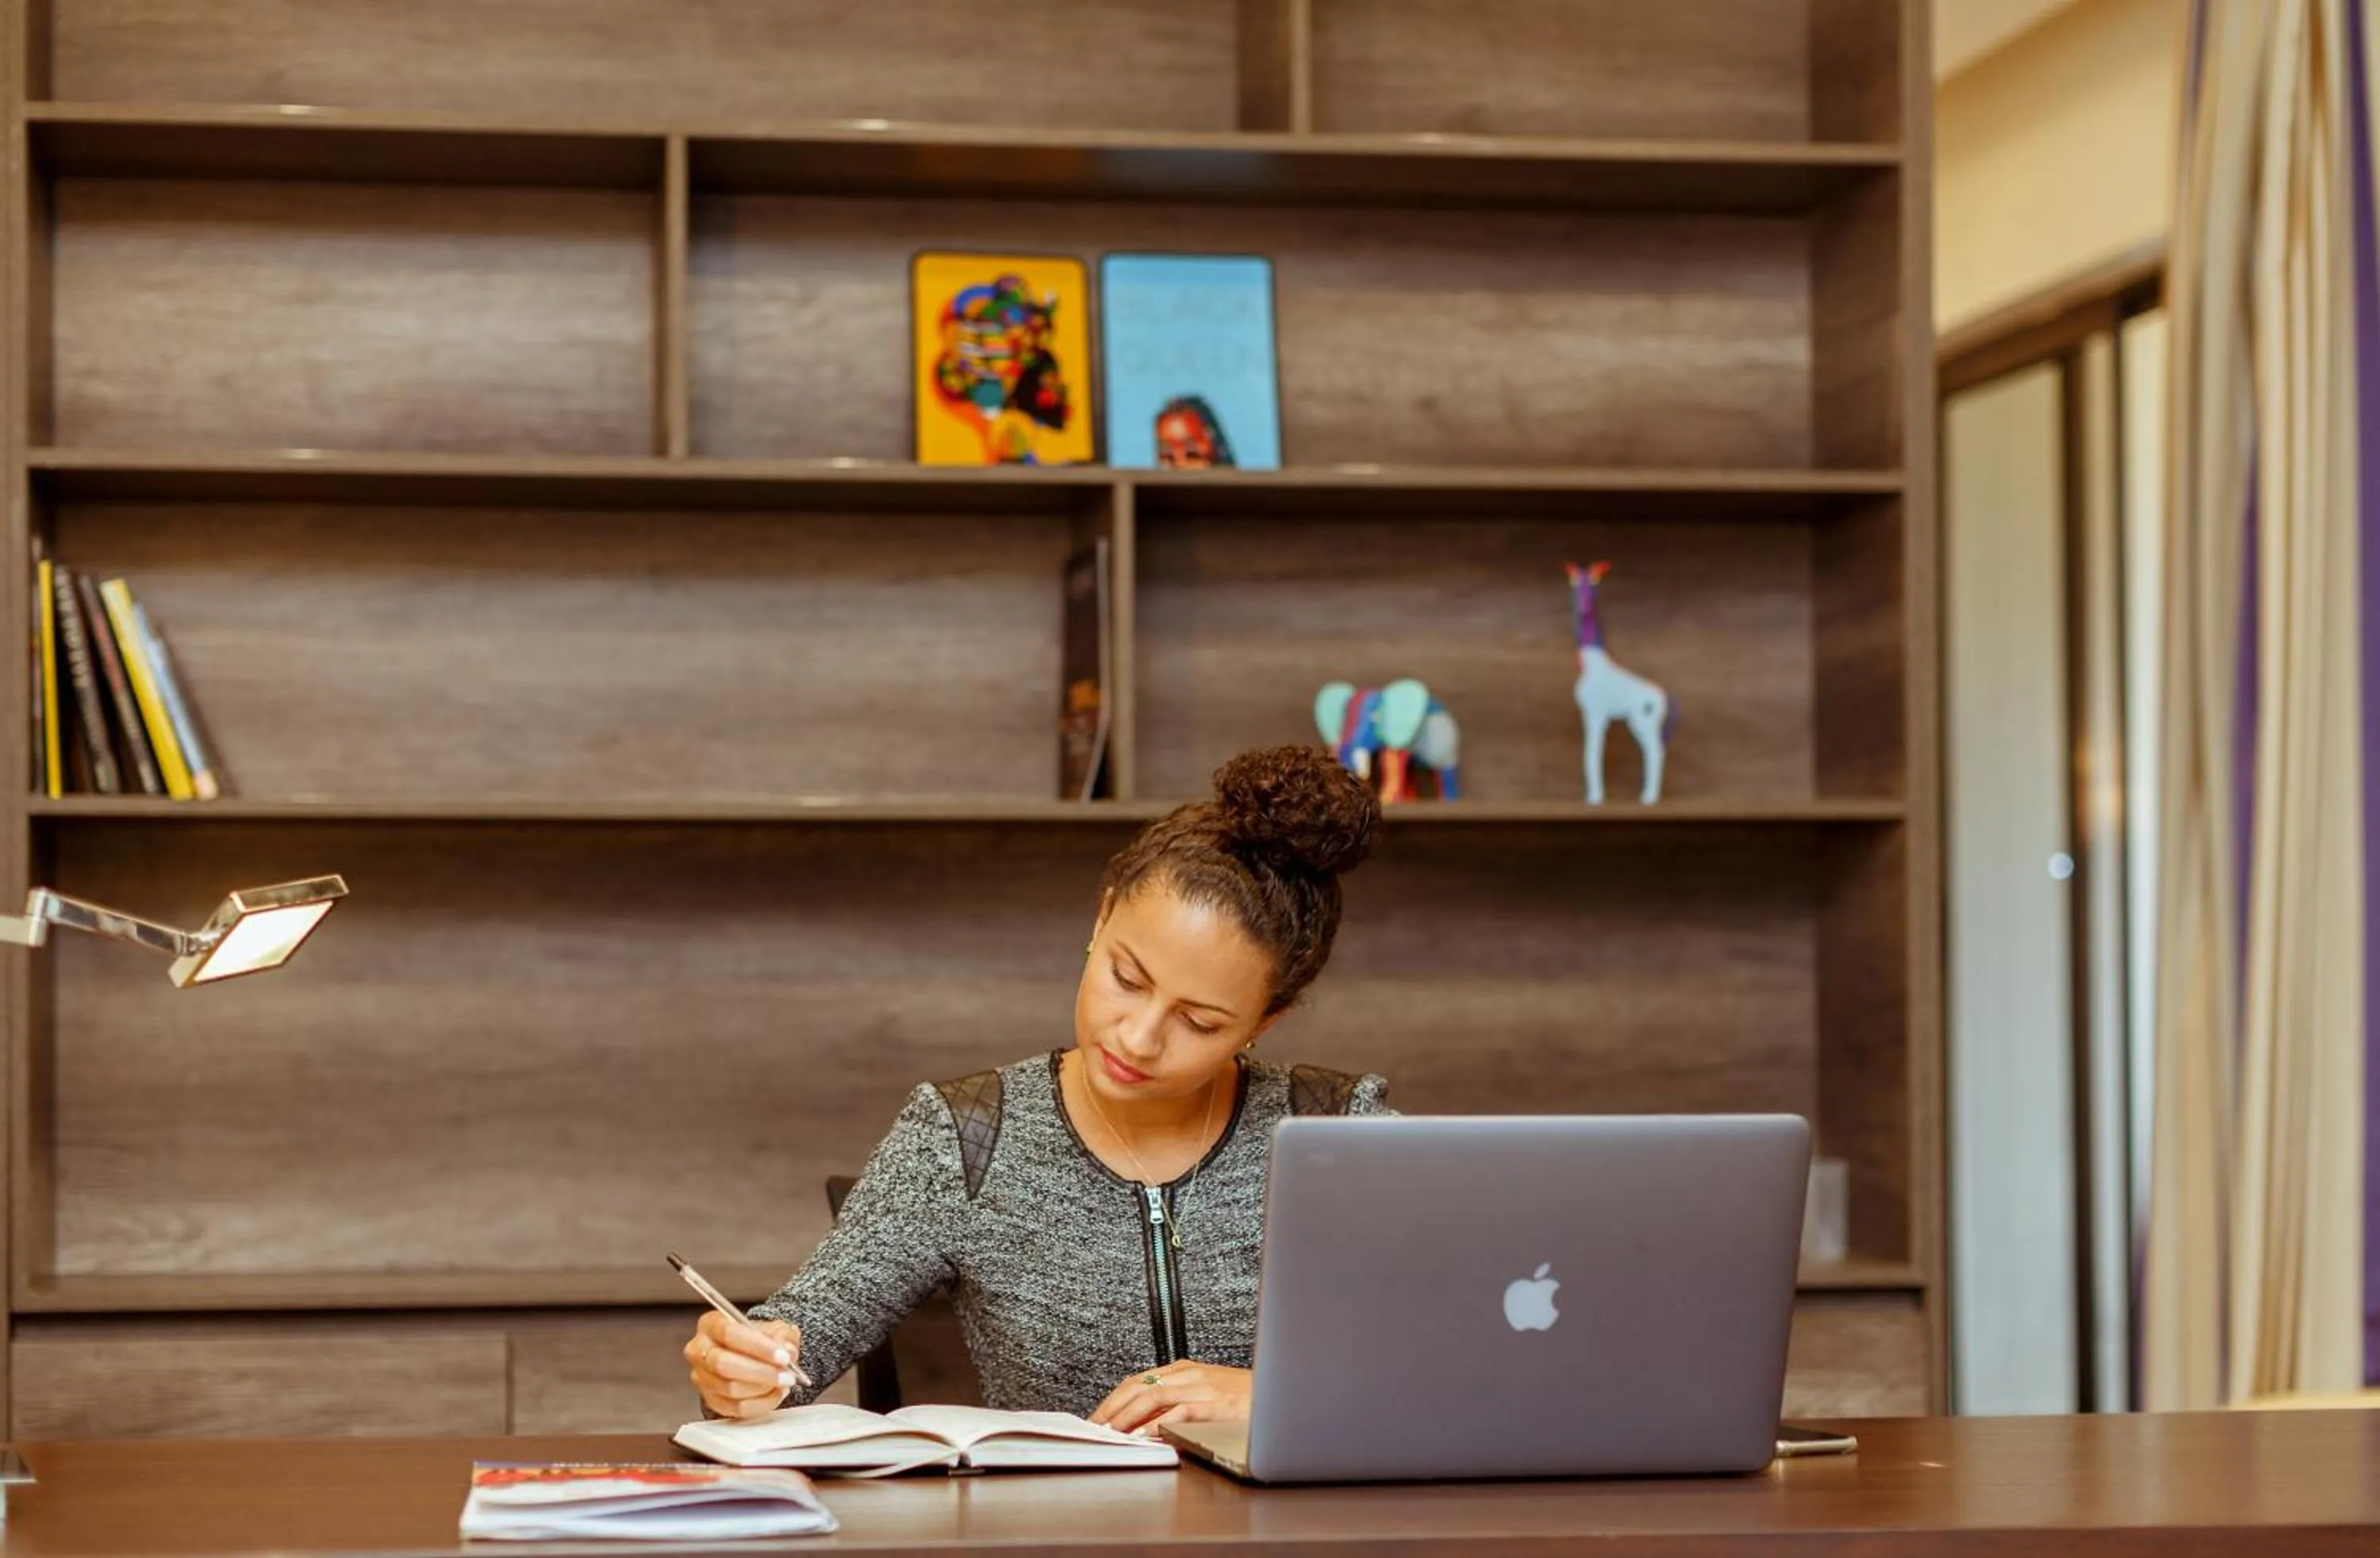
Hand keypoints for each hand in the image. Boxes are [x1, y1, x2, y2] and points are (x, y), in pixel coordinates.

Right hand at [684, 1310, 803, 1420]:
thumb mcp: (774, 1328)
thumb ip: (783, 1336)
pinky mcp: (710, 1400)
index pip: (729, 1333)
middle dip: (760, 1372)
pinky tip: (775, 1394)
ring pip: (730, 1389)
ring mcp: (701, 1377)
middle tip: (786, 1375)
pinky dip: (760, 1404)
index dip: (758, 1347)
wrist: (750, 1354)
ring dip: (763, 1389)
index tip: (783, 1356)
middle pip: (724, 1364)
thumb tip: (787, 1350)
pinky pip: (735, 1408)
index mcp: (710, 1324)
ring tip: (784, 1383)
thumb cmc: (757, 1338)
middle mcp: (699, 1350)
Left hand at [1089, 1362, 1252, 1436]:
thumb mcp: (1206, 1397)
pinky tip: (1143, 1437)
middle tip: (1093, 1429)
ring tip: (1110, 1433)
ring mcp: (1202, 1387)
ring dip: (1125, 1417)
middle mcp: (1189, 1374)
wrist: (1283, 1393)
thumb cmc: (1246, 1400)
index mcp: (1185, 1370)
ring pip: (1151, 1395)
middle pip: (1137, 1385)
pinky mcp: (1215, 1403)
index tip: (1096, 1419)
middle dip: (1110, 1408)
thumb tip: (1145, 1428)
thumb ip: (1177, 1406)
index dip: (1112, 1401)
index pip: (1137, 1381)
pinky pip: (1178, 1412)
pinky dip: (1156, 1425)